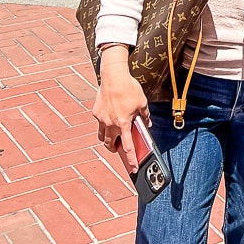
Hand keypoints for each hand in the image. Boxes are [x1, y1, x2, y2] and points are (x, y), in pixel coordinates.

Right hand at [92, 47, 149, 170]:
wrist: (114, 75)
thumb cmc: (129, 88)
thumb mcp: (142, 102)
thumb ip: (145, 116)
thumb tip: (148, 123)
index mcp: (123, 123)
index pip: (128, 147)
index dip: (131, 159)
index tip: (133, 168)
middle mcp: (111, 124)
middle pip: (110, 145)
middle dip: (115, 149)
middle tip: (119, 149)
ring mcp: (102, 118)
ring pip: (102, 136)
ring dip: (108, 139)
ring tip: (114, 135)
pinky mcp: (96, 112)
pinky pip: (99, 122)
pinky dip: (104, 123)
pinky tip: (110, 116)